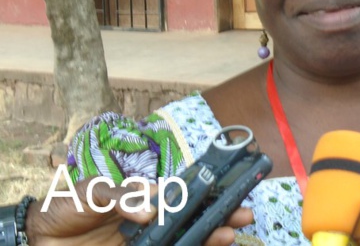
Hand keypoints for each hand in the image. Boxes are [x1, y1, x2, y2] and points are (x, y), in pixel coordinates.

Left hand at [25, 177, 253, 245]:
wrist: (42, 238)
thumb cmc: (68, 206)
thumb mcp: (93, 191)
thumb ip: (123, 195)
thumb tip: (152, 209)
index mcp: (146, 197)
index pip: (185, 192)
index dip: (210, 191)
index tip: (233, 190)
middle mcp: (154, 221)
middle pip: (194, 218)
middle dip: (221, 215)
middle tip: (245, 215)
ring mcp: (149, 243)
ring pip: (187, 240)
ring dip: (210, 238)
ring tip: (230, 236)